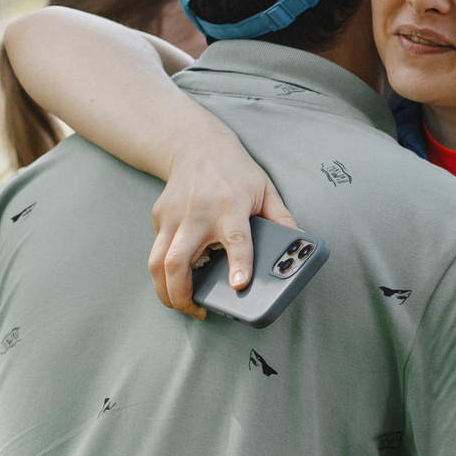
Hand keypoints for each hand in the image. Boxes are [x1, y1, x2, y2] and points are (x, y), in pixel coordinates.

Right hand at [146, 131, 300, 316]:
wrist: (196, 144)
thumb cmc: (235, 171)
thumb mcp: (266, 190)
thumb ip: (282, 220)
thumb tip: (299, 249)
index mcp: (229, 206)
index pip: (234, 238)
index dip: (238, 263)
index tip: (239, 284)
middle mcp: (197, 213)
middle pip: (178, 261)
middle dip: (182, 294)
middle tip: (198, 310)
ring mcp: (173, 217)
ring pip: (157, 263)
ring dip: (166, 291)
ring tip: (182, 304)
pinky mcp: (159, 218)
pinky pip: (157, 251)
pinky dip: (164, 271)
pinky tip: (179, 279)